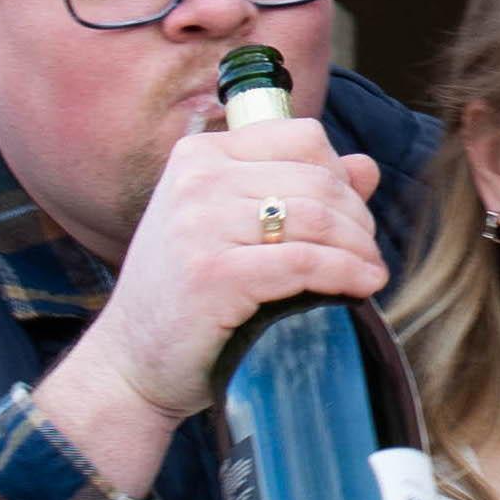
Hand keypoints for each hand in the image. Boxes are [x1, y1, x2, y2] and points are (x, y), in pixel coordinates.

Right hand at [37, 119, 392, 496]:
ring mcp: (200, 224)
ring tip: (369, 273)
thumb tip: (366, 166)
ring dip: (359, 249)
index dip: (341, 175)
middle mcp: (196, 178)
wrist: (130, 362)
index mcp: (200, 155)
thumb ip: (296, 189)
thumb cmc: (188, 296)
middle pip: (318, 178)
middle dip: (357, 219)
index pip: (302, 136)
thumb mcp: (232, 227)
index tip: (351, 216)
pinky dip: (346, 274)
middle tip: (366, 253)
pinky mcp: (213, 274)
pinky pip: (305, 263)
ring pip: (318, 218)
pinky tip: (361, 288)